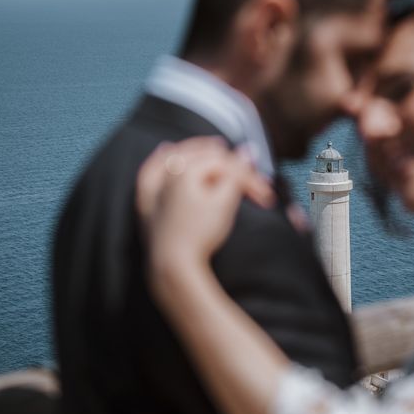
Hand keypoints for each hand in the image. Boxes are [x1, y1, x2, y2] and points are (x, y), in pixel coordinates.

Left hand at [135, 136, 274, 271]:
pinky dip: (161, 159)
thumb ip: (237, 175)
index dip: (249, 178)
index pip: (225, 165)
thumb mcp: (225, 203)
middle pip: (202, 157)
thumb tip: (248, 152)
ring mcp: (154, 189)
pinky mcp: (147, 204)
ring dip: (196, 149)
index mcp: (186, 170)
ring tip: (215, 146)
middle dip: (228, 161)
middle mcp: (167, 174)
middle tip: (247, 163)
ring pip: (175, 157)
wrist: (173, 268)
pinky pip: (151, 172)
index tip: (266, 197)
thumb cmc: (201, 235)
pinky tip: (165, 151)